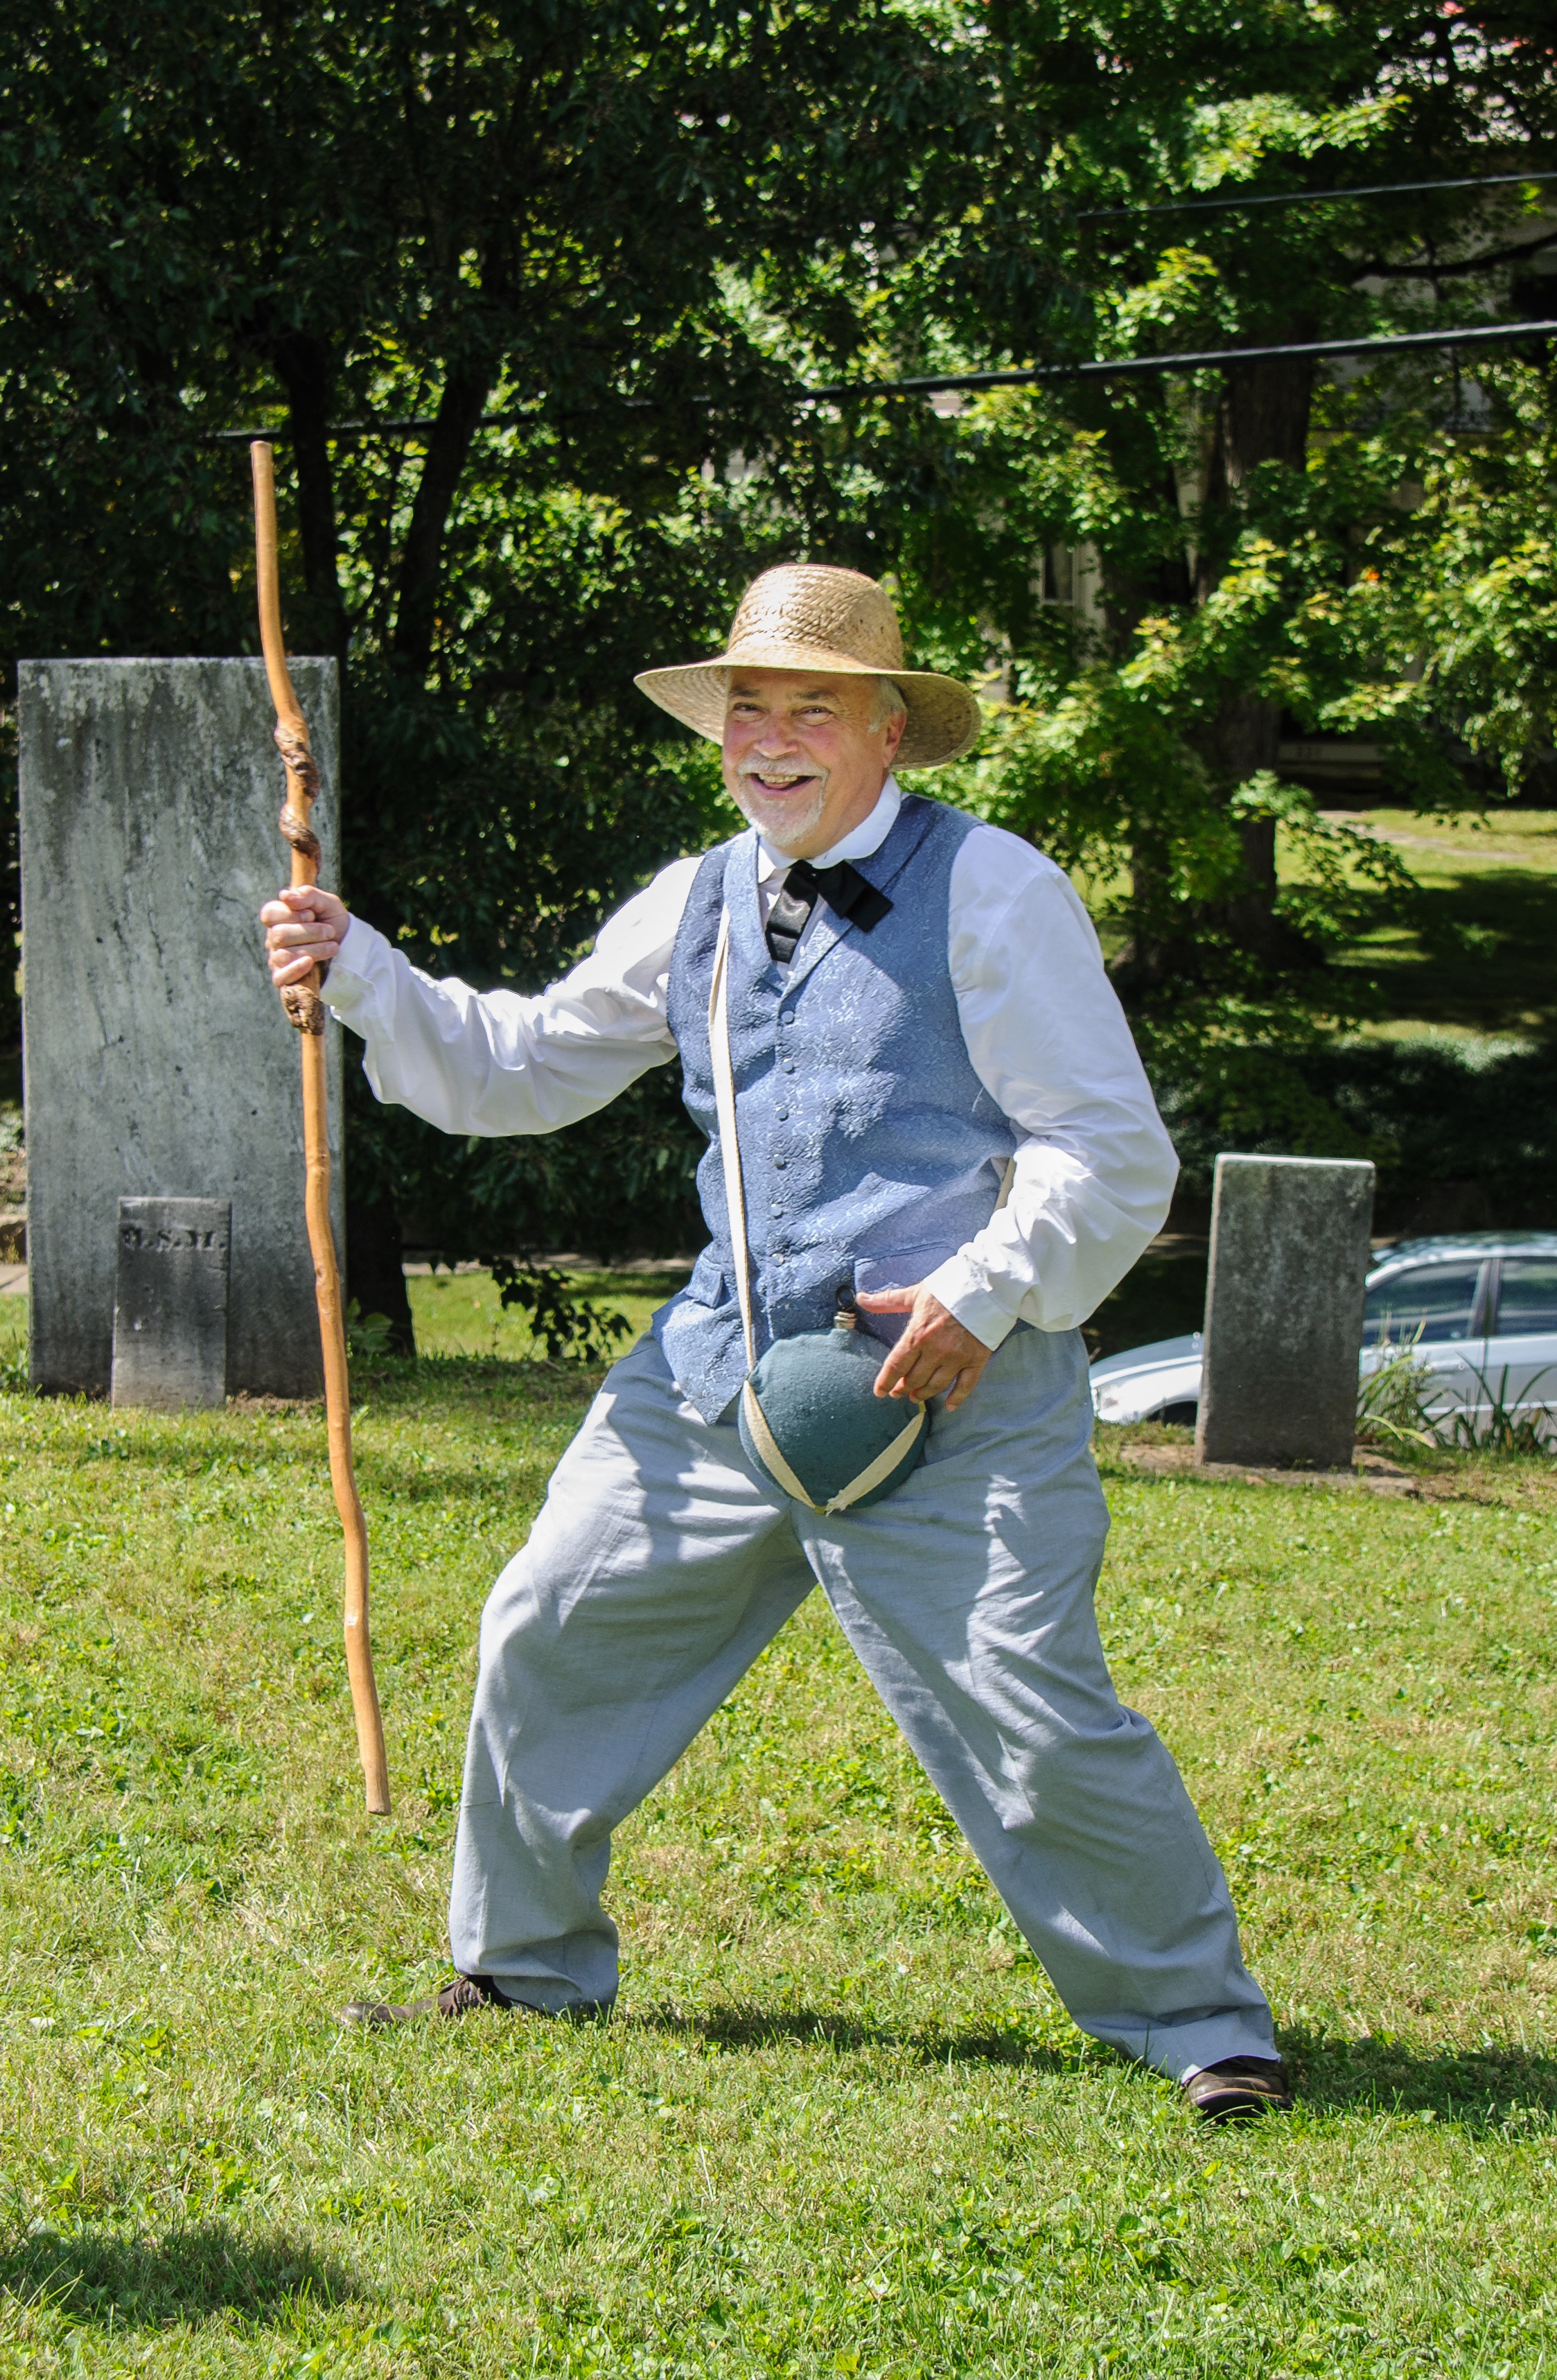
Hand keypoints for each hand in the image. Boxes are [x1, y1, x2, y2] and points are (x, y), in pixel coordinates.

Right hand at [261, 884, 348, 988]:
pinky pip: (280, 978)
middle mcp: (274, 939)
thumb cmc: (333, 921)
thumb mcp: (327, 903)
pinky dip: (295, 970)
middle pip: (279, 935)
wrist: (350, 947)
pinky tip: (310, 963)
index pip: (269, 914)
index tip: (312, 915)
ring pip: (284, 955)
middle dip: (308, 932)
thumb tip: (285, 896)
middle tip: (330, 931)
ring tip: (333, 947)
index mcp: (279, 918)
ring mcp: (277, 959)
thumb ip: (308, 895)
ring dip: (313, 950)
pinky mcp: (284, 977)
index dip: (290, 914)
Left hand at [855, 1283, 992, 1411]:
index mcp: (917, 1334)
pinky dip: (957, 1399)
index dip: (885, 1382)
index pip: (896, 1365)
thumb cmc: (948, 1287)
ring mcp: (957, 1357)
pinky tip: (949, 1407)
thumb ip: (887, 1301)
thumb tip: (861, 1298)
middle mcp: (935, 1350)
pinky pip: (966, 1386)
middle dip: (903, 1389)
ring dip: (923, 1394)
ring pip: (936, 1386)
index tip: (880, 1392)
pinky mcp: (976, 1360)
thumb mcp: (915, 1293)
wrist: (986, 1285)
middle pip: (914, 1379)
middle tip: (899, 1393)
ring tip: (916, 1397)